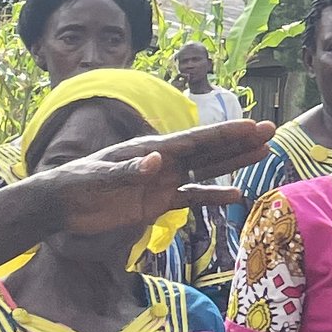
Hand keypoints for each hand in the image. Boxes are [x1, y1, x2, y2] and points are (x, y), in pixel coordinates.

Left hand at [43, 122, 273, 236]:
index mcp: (151, 148)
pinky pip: (192, 197)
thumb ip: (129, 171)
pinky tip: (235, 196)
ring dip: (233, 162)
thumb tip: (156, 162)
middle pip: (209, 150)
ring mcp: (163, 180)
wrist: (61, 205)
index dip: (226, 134)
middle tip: (270, 131)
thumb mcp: (99, 178)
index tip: (253, 126)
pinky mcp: (157, 201)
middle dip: (239, 141)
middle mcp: (163, 160)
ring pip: (206, 169)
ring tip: (262, 153)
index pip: (196, 140)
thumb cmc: (77, 185)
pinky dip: (213, 196)